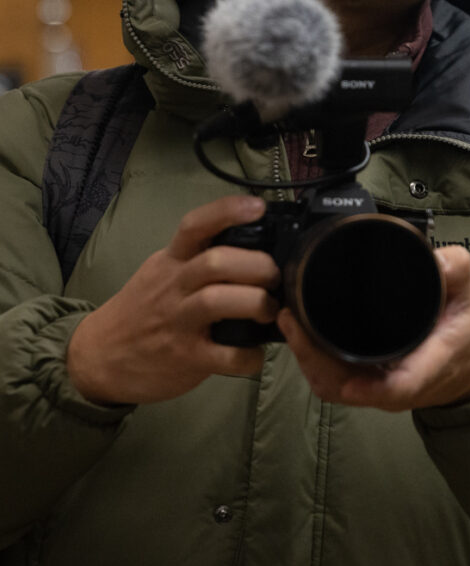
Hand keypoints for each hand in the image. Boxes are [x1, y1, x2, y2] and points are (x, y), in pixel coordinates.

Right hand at [67, 195, 279, 404]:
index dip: (228, 211)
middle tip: (275, 276)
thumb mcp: (161, 271)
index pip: (195, 225)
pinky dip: (249, 355)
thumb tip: (252, 245)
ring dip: (256, 302)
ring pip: (218, 301)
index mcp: (172, 261)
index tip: (257, 207)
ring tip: (269, 310)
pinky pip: (225, 355)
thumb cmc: (140, 310)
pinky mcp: (185, 358)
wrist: (98, 357)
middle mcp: (174, 287)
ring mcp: (178, 323)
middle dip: (257, 265)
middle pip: (216, 262)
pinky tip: (255, 354)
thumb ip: (197, 257)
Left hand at [277, 245, 469, 410]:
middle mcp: (398, 384)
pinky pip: (332, 382)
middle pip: (350, 387)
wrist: (468, 365)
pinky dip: (312, 363)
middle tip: (293, 321)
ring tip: (290, 321)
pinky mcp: (365, 383)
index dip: (372, 386)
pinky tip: (298, 335)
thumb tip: (437, 257)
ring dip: (308, 360)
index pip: (401, 385)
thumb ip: (456, 271)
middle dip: (316, 361)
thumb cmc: (465, 331)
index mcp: (430, 365)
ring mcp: (378, 387)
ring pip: (335, 386)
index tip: (348, 380)